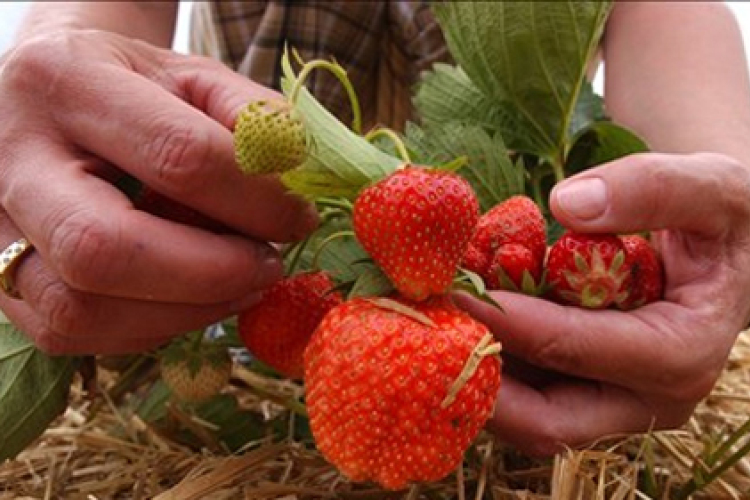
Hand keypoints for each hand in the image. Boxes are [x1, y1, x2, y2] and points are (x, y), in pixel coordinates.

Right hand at [0, 30, 317, 354]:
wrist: (52, 100)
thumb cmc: (131, 88)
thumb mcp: (193, 76)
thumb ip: (253, 118)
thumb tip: (299, 181)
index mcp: (65, 84)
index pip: (177, 157)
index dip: (255, 200)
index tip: (299, 218)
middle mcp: (12, 160)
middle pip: (104, 247)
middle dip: (210, 272)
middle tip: (268, 266)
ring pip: (79, 308)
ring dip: (183, 312)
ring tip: (240, 285)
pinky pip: (71, 332)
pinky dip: (150, 327)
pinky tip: (193, 300)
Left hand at [455, 152, 749, 455]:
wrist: (721, 249)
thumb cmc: (721, 220)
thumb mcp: (711, 187)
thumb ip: (654, 189)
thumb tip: (567, 206)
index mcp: (681, 355)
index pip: (578, 352)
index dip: (510, 323)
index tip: (455, 290)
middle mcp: (643, 398)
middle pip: (543, 420)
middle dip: (479, 377)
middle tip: (424, 328)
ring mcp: (608, 401)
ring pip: (523, 414)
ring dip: (472, 372)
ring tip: (427, 323)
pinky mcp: (580, 390)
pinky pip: (524, 392)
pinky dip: (486, 358)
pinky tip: (454, 316)